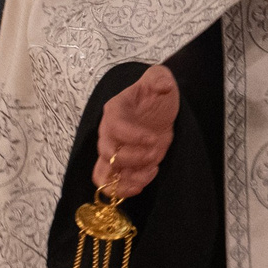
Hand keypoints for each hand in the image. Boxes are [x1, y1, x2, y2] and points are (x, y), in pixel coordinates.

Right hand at [95, 66, 179, 197]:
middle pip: (108, 154)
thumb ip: (159, 79)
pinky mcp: (121, 167)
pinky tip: (149, 176)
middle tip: (156, 151)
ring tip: (152, 169)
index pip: (114, 127)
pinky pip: (112, 186)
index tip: (154, 138)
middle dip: (135, 157)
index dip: (132, 136)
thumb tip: (163, 85)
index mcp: (114, 111)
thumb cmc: (154, 95)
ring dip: (127, 178)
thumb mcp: (159, 80)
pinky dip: (128, 188)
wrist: (158, 110)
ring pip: (104, 175)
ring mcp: (113, 153)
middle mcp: (108, 134)